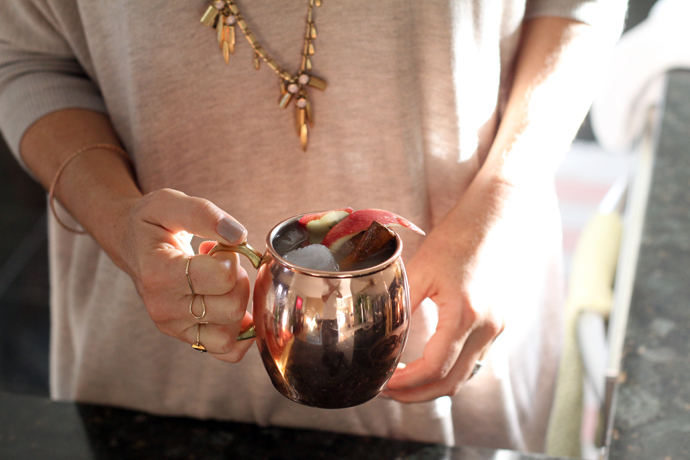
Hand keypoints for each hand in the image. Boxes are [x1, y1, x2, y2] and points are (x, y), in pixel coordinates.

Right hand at [114, 188, 253, 361]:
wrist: (130, 244)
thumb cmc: (150, 224)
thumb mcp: (169, 203)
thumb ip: (203, 214)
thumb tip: (239, 236)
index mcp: (159, 273)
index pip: (220, 277)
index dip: (232, 256)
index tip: (219, 246)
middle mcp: (163, 307)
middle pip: (231, 306)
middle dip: (238, 278)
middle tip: (221, 262)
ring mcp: (174, 327)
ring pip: (232, 333)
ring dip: (238, 303)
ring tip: (221, 283)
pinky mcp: (185, 337)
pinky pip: (228, 351)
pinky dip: (241, 332)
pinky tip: (232, 304)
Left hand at [383, 188, 510, 401]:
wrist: (495, 218)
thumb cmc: (457, 238)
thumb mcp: (422, 269)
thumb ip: (403, 304)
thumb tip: (378, 333)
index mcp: (465, 314)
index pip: (434, 368)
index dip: (404, 382)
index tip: (382, 382)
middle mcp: (487, 327)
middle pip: (451, 383)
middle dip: (416, 395)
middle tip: (387, 390)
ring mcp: (497, 328)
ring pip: (465, 376)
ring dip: (433, 386)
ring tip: (403, 381)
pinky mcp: (499, 323)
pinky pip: (474, 361)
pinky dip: (450, 370)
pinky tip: (429, 364)